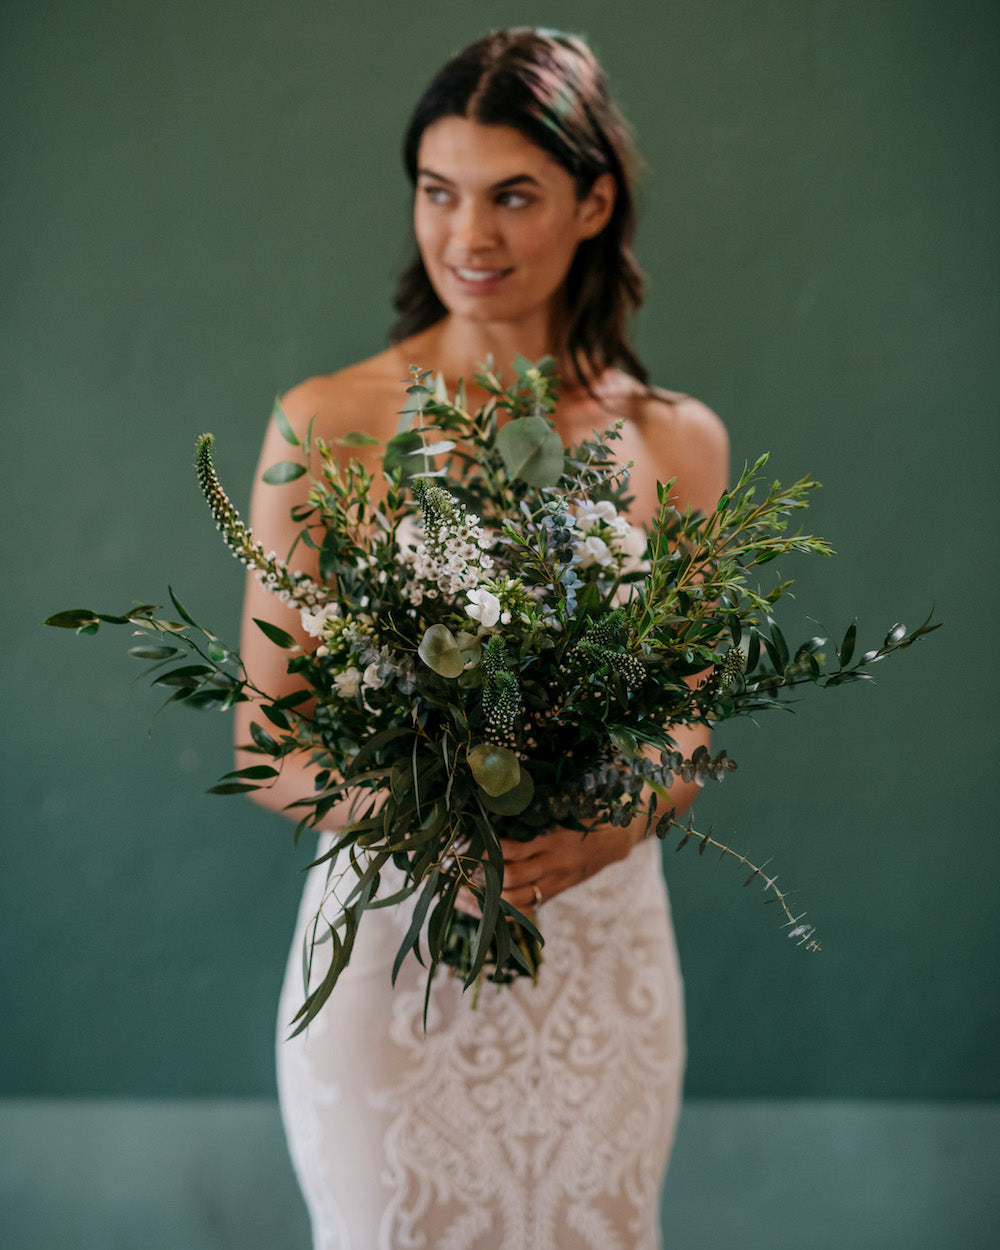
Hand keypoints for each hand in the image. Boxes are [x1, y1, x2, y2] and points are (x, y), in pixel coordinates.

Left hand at [456, 821, 641, 915]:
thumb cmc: (583, 813)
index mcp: (553, 837)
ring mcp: (556, 882)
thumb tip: (492, 790)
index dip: (484, 849)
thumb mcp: (560, 805)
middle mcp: (554, 863)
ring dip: (485, 900)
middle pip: (510, 878)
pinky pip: (526, 909)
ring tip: (459, 893)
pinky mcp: (555, 893)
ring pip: (516, 901)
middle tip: (454, 870)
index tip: (462, 844)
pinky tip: (478, 909)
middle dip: (480, 876)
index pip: (512, 848)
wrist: (617, 838)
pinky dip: (501, 912)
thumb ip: (530, 806)